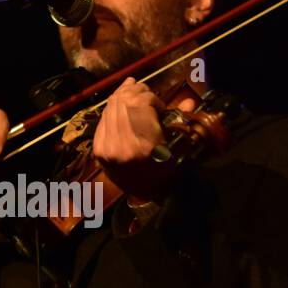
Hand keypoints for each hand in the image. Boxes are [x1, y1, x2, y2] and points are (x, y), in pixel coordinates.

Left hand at [92, 77, 197, 203]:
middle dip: (136, 91)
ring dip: (122, 95)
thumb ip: (180, 121)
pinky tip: (119, 101)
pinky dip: (111, 108)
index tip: (160, 106)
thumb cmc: (167, 171)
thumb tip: (189, 101)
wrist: (146, 196)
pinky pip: (103, 119)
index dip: (151, 98)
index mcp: (145, 146)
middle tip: (146, 92)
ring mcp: (107, 148)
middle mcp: (122, 146)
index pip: (141, 104)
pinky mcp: (98, 150)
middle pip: (124, 102)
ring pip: (111, 107)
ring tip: (133, 90)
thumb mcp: (178, 148)